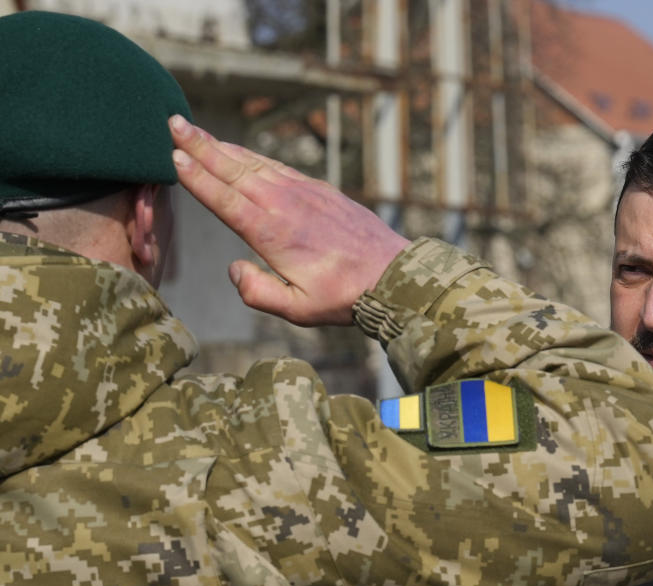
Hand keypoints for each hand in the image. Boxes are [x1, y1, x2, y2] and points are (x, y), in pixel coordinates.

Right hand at [169, 115, 409, 325]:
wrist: (393, 275)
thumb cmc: (344, 296)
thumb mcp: (298, 309)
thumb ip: (258, 293)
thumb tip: (233, 269)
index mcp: (272, 234)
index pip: (225, 200)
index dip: (197, 177)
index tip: (172, 156)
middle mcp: (284, 205)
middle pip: (234, 170)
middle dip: (200, 146)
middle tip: (172, 123)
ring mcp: (304, 193)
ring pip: (254, 164)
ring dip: (223, 146)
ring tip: (196, 131)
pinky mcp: (320, 189)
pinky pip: (277, 166)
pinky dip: (253, 156)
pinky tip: (240, 152)